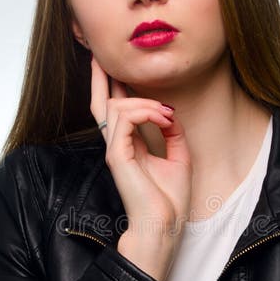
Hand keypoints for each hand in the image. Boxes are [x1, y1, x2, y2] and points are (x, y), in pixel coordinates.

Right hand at [90, 57, 191, 280]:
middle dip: (101, 76)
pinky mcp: (117, 156)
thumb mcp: (179, 156)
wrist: (163, 226)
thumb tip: (169, 110)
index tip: (113, 65)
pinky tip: (164, 119)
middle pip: (101, 101)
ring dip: (145, 101)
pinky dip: (146, 112)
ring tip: (166, 115)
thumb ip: (172, 131)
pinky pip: (124, 117)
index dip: (114, 85)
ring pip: (116, 104)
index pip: (116, 108)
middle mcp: (118, 144)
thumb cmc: (170, 199)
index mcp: (129, 145)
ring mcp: (115, 149)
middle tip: (100, 54)